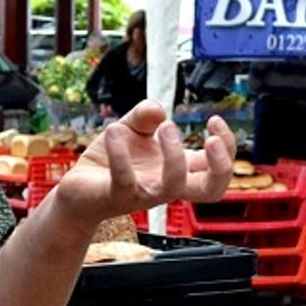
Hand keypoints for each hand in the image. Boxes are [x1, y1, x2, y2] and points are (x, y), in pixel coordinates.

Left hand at [50, 103, 234, 224]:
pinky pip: (124, 180)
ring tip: (165, 126)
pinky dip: (120, 152)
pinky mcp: (116, 196)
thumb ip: (144, 116)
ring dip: (174, 154)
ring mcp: (143, 194)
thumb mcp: (132, 130)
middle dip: (221, 165)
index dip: (227, 147)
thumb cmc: (111, 162)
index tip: (214, 120)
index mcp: (177, 170)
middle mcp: (166, 185)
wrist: (78, 189)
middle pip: (211, 190)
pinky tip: (114, 130)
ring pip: (173, 186)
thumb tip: (157, 110)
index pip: (218, 169)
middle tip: (211, 138)